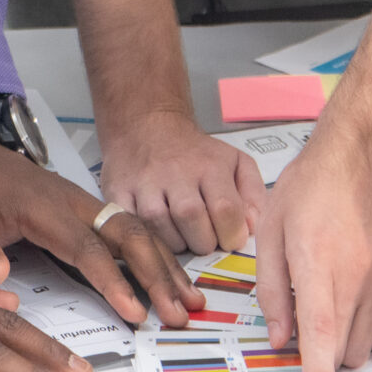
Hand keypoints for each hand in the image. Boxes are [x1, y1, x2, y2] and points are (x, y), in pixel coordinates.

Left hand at [0, 137, 201, 329]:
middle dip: (158, 275)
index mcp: (43, 208)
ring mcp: (85, 205)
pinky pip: (130, 232)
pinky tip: (171, 281)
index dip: (113, 281)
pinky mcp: (88, 212)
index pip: (86, 247)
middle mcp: (74, 203)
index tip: (134, 312)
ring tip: (190, 303)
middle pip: (129, 235)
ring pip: (138, 233)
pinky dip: (155, 257)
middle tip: (179, 314)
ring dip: (166, 267)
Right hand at [97, 106, 266, 255]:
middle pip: (192, 220)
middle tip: (206, 240)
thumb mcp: (235, 162)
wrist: (148, 126)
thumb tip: (252, 228)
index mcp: (210, 166)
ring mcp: (145, 184)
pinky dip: (146, 239)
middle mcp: (176, 173)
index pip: (225, 209)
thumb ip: (253, 194)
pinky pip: (132, 227)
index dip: (232, 235)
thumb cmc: (196, 154)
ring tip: (183, 236)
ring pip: (160, 229)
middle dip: (204, 243)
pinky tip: (158, 234)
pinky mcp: (118, 193)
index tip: (231, 240)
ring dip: (176, 245)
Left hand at [255, 127, 371, 371]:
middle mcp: (360, 275)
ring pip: (365, 344)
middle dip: (322, 352)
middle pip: (343, 350)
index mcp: (320, 262)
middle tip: (306, 315)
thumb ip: (273, 292)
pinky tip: (352, 288)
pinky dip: (365, 323)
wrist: (365, 157)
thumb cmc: (314, 187)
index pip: (321, 333)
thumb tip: (280, 339)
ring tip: (331, 293)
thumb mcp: (271, 232)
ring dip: (344, 338)